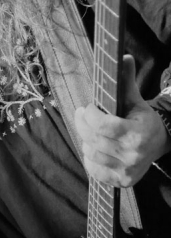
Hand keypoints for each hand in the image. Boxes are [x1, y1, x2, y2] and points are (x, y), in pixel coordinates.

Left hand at [74, 55, 170, 186]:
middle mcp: (134, 154)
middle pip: (94, 140)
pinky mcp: (122, 181)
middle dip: (83, 124)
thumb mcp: (135, 99)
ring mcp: (128, 170)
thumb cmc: (141, 119)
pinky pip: (94, 170)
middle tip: (81, 114)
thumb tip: (123, 56)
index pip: (104, 126)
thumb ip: (126, 79)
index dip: (90, 115)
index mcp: (138, 133)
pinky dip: (89, 158)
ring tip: (88, 131)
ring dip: (85, 140)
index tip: (87, 108)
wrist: (157, 144)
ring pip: (91, 154)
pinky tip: (93, 147)